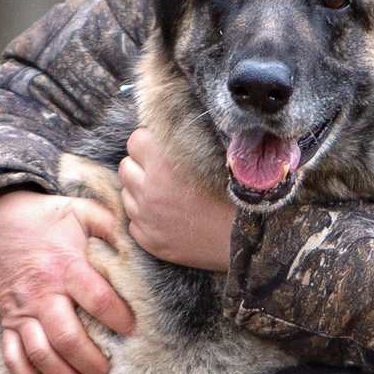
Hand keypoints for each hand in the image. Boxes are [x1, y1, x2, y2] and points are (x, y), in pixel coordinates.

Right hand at [0, 189, 137, 373]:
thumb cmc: (46, 220)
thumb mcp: (81, 212)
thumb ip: (112, 225)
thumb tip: (144, 238)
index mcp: (64, 266)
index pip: (95, 298)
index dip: (117, 317)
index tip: (133, 330)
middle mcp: (42, 293)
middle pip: (66, 337)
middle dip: (92, 361)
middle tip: (111, 372)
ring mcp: (22, 311)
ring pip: (41, 354)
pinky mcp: (8, 322)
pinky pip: (12, 357)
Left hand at [120, 128, 237, 272]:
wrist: (247, 239)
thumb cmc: (236, 195)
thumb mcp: (213, 157)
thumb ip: (184, 144)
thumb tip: (165, 133)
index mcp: (165, 164)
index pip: (135, 140)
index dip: (148, 143)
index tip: (161, 149)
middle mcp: (150, 190)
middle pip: (126, 167)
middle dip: (141, 167)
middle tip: (162, 173)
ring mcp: (147, 218)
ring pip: (127, 195)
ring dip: (141, 192)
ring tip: (167, 197)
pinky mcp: (149, 241)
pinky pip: (134, 222)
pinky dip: (145, 219)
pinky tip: (168, 218)